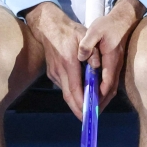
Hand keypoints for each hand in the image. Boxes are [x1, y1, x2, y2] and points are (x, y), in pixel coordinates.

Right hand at [24, 2, 89, 118]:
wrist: (49, 27)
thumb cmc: (69, 31)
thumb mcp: (84, 36)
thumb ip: (92, 52)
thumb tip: (98, 68)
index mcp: (68, 62)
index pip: (75, 88)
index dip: (82, 102)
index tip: (89, 112)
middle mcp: (59, 71)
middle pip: (69, 96)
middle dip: (78, 109)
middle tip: (88, 119)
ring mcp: (54, 73)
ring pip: (65, 93)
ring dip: (75, 103)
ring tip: (87, 110)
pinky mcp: (52, 73)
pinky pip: (63, 87)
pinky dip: (72, 94)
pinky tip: (80, 96)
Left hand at [78, 0, 145, 109]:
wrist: (124, 18)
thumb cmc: (109, 24)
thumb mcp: (95, 30)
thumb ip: (87, 44)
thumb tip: (81, 56)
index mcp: (111, 59)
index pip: (107, 82)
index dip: (99, 95)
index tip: (91, 105)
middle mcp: (116, 65)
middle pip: (110, 89)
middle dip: (101, 103)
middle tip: (91, 114)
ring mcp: (117, 65)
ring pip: (112, 87)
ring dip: (103, 98)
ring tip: (93, 108)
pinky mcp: (116, 63)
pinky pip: (111, 81)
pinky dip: (105, 91)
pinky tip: (97, 93)